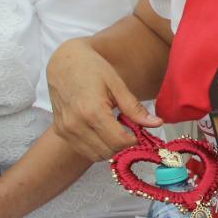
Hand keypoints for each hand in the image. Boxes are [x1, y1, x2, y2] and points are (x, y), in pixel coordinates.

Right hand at [47, 38, 160, 160]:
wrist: (63, 63)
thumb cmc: (92, 69)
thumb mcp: (117, 85)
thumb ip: (135, 108)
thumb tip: (157, 124)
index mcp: (91, 111)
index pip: (118, 142)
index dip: (134, 140)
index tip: (140, 132)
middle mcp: (75, 124)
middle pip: (108, 151)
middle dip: (123, 145)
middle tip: (130, 131)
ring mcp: (65, 130)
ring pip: (95, 155)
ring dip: (110, 148)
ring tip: (116, 129)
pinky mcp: (60, 132)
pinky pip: (83, 150)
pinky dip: (97, 146)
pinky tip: (102, 131)